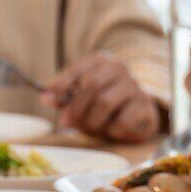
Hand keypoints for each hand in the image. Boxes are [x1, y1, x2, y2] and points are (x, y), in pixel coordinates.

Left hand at [43, 54, 161, 142]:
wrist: (137, 118)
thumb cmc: (103, 106)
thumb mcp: (81, 99)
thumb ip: (64, 97)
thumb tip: (46, 98)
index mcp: (100, 61)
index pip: (77, 69)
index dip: (60, 84)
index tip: (46, 100)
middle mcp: (119, 68)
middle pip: (91, 85)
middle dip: (75, 107)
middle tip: (66, 123)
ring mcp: (135, 86)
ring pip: (105, 102)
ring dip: (91, 121)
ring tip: (89, 128)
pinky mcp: (145, 107)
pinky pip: (121, 121)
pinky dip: (111, 130)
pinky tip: (111, 130)